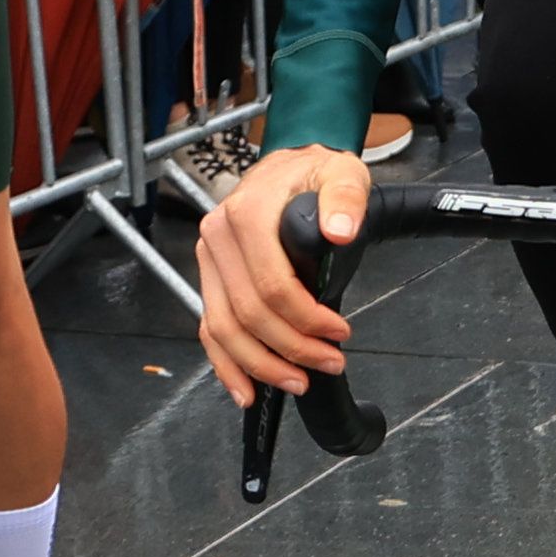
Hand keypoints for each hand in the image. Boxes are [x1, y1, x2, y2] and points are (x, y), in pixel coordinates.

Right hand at [193, 142, 375, 402]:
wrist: (289, 166)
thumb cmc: (314, 174)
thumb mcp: (342, 174)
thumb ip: (345, 198)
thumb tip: (340, 231)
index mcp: (246, 214)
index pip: (271, 284)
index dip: (306, 318)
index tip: (339, 333)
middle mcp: (218, 237)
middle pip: (247, 313)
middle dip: (289, 348)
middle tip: (328, 363)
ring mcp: (210, 260)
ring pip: (223, 328)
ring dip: (259, 364)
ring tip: (297, 382)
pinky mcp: (210, 278)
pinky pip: (210, 328)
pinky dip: (226, 364)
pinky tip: (246, 390)